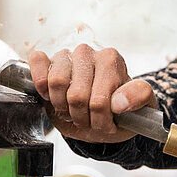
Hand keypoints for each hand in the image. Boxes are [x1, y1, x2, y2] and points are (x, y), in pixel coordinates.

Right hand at [28, 45, 157, 144]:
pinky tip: (53, 96)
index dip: (99, 119)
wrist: (102, 115)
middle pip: (76, 95)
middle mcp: (88, 53)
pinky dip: (42, 86)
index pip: (99, 99)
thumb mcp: (139, 107)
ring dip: (62, 107)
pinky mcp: (48, 61)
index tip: (106, 123)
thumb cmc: (120, 109)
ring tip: (73, 110)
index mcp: (111, 60)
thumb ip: (138, 97)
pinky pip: (38, 62)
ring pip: (56, 83)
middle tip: (88, 118)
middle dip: (81, 117)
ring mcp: (66, 56)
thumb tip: (118, 101)